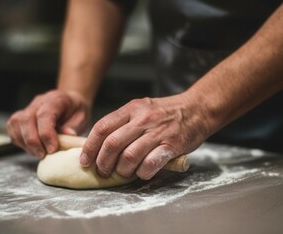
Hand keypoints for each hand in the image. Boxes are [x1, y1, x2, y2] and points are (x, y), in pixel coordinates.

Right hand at [7, 90, 90, 157]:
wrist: (70, 102)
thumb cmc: (76, 110)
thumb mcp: (82, 117)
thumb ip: (74, 126)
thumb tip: (67, 136)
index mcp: (55, 99)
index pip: (44, 115)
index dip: (46, 133)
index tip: (52, 149)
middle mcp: (38, 102)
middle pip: (27, 120)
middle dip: (34, 141)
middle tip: (43, 155)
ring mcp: (28, 108)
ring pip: (16, 123)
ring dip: (25, 142)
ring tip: (38, 152)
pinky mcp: (20, 116)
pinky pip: (12, 128)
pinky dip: (18, 140)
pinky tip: (31, 147)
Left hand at [80, 94, 209, 179]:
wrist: (197, 108)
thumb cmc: (166, 112)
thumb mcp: (142, 108)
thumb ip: (123, 122)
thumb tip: (100, 144)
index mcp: (132, 109)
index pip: (102, 128)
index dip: (90, 147)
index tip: (85, 160)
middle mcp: (142, 119)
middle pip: (112, 144)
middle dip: (103, 163)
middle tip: (103, 171)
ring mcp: (157, 132)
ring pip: (129, 156)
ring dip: (122, 170)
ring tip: (123, 173)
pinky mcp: (172, 145)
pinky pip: (151, 163)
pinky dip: (143, 173)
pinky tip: (142, 173)